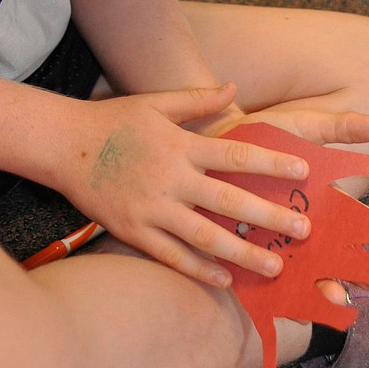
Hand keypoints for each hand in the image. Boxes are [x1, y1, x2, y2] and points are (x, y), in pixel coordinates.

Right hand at [53, 83, 319, 288]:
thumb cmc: (115, 121)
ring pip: (204, 237)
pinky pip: (172, 256)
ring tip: (275, 265)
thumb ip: (197, 99)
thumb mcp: (157, 103)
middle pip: (228, 200)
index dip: (271, 162)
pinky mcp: (133, 231)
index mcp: (180, 144)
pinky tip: (226, 280)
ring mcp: (151, 209)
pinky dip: (200, 270)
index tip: (303, 170)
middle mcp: (170, 178)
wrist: (64, 145)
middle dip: (269, 216)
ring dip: (242, 253)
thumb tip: (233, 88)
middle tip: (304, 230)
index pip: (235, 154)